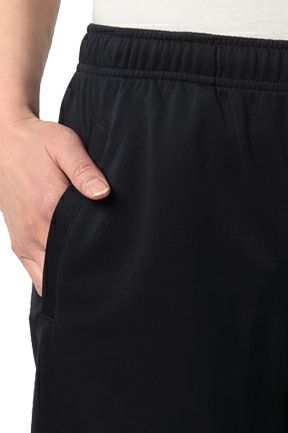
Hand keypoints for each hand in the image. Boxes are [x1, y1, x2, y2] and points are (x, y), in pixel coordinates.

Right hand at [0, 110, 110, 296]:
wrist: (4, 140)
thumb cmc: (36, 143)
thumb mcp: (65, 146)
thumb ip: (84, 171)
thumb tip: (103, 193)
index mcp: (46, 208)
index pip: (76, 248)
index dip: (98, 259)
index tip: (117, 262)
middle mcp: (32, 229)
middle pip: (62, 269)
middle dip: (86, 274)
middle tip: (112, 275)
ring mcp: (23, 239)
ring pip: (46, 277)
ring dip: (68, 278)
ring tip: (95, 275)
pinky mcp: (19, 241)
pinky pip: (34, 272)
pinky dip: (51, 277)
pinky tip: (72, 273)